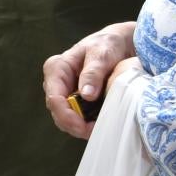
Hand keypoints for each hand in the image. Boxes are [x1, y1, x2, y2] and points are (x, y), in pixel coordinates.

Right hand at [42, 25, 137, 139]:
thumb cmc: (108, 45)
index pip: (54, 98)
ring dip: (80, 127)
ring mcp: (66, 91)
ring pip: (65, 117)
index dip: (67, 116)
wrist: (120, 44)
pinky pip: (76, 116)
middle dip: (74, 125)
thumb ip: (93, 73)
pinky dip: (86, 124)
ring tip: (100, 127)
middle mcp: (57, 82)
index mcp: (57, 68)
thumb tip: (86, 95)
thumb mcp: (102, 54)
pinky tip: (100, 123)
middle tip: (96, 131)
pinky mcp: (77, 98)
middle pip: (57, 111)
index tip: (85, 127)